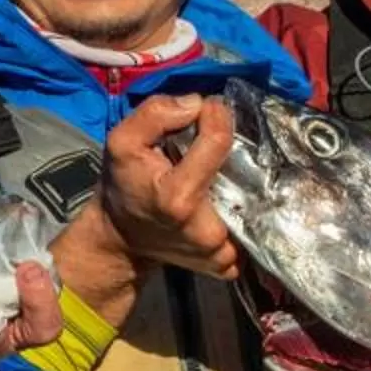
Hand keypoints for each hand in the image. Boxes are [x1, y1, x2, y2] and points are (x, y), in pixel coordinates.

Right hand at [99, 94, 239, 281]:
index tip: (206, 110)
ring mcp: (220, 253)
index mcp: (178, 198)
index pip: (218, 142)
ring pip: (249, 200)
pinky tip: (220, 203)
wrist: (121, 238)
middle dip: (228, 153)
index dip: (215, 116)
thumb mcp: (122, 142)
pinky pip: (247, 229)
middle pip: (242, 172)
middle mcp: (207, 231)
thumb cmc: (122, 187)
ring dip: (238, 181)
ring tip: (213, 176)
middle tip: (207, 150)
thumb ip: (155, 113)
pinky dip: (239, 212)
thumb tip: (197, 104)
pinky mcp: (227, 265)